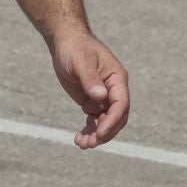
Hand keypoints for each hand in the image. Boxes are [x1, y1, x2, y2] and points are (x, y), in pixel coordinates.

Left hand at [48, 27, 128, 148]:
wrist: (66, 42)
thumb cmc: (75, 48)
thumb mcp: (81, 61)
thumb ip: (91, 79)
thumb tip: (101, 97)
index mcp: (117, 78)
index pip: (121, 103)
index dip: (112, 120)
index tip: (100, 133)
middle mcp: (114, 89)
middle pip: (117, 117)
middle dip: (105, 132)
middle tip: (89, 143)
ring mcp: (104, 97)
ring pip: (106, 122)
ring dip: (97, 135)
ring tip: (82, 144)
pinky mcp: (92, 101)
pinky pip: (95, 121)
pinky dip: (90, 131)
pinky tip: (80, 138)